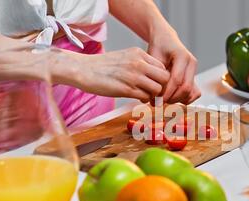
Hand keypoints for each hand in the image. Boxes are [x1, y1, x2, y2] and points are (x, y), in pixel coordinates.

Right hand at [54, 47, 169, 102]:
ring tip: (145, 96)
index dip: (162, 78)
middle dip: (162, 88)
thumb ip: (140, 64)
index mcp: (139, 54)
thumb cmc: (103, 66)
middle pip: (165, 78)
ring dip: (153, 95)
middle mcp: (139, 63)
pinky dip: (143, 100)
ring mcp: (133, 76)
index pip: (163, 67)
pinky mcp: (126, 89)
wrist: (83, 69)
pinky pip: (145, 97)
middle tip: (155, 93)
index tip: (156, 83)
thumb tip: (153, 77)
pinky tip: (137, 98)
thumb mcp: (125, 57)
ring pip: (157, 89)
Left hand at [148, 28, 200, 104]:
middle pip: (186, 88)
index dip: (167, 93)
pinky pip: (194, 93)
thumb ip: (153, 75)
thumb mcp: (152, 57)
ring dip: (178, 100)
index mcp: (182, 56)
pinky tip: (172, 98)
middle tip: (159, 102)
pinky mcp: (194, 76)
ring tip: (164, 100)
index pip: (177, 80)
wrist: (166, 39)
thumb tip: (149, 98)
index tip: (156, 100)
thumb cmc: (157, 47)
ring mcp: (194, 70)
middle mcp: (191, 63)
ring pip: (191, 92)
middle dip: (172, 98)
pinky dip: (184, 99)